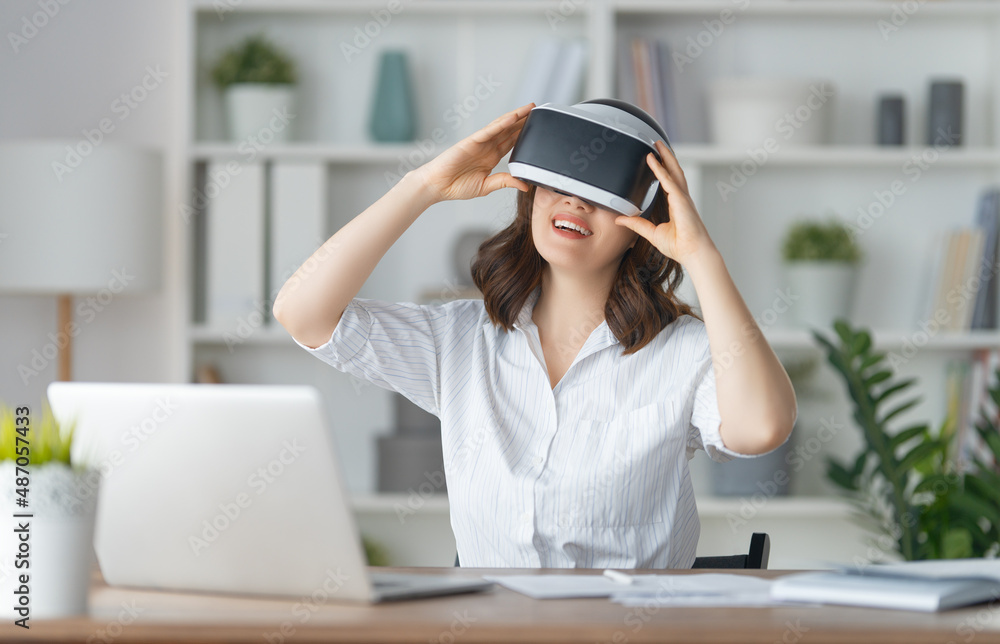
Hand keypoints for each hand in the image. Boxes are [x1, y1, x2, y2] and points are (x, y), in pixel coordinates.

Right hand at [411, 103, 533, 202]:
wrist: (437, 185)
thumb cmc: (456, 186)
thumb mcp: (486, 186)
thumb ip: (504, 182)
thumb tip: (525, 185)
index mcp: (491, 157)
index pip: (512, 143)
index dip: (524, 134)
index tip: (539, 129)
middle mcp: (487, 147)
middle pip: (510, 131)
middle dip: (524, 121)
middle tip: (539, 112)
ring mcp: (480, 143)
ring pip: (502, 126)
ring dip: (516, 116)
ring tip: (530, 108)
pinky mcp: (472, 141)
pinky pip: (489, 130)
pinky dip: (501, 123)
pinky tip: (513, 117)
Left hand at [614, 140, 716, 265]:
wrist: (693, 253)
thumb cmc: (679, 246)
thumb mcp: (651, 233)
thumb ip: (636, 225)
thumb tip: (620, 220)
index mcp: (676, 204)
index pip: (669, 181)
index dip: (662, 169)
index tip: (655, 159)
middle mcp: (681, 198)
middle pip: (673, 171)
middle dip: (666, 156)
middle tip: (657, 143)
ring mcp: (683, 198)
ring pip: (673, 171)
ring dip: (665, 157)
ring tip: (658, 144)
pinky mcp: (681, 201)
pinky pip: (669, 181)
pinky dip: (661, 170)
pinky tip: (653, 161)